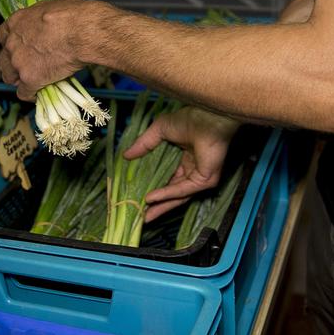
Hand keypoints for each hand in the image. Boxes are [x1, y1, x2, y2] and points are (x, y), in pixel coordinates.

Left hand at [0, 0, 99, 99]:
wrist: (81, 32)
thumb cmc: (73, 16)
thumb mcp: (51, 7)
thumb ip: (40, 19)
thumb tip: (46, 22)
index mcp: (16, 22)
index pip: (2, 36)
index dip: (11, 45)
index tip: (19, 48)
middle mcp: (12, 43)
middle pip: (3, 59)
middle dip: (12, 65)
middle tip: (25, 68)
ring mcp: (19, 62)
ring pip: (9, 77)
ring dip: (18, 81)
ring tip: (31, 82)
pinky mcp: (29, 79)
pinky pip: (24, 93)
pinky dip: (31, 95)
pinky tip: (38, 94)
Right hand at [124, 106, 240, 221]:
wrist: (207, 119)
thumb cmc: (189, 120)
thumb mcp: (159, 131)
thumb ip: (144, 145)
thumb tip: (126, 155)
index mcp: (186, 158)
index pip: (169, 177)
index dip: (154, 185)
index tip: (139, 192)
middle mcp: (194, 169)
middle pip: (173, 191)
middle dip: (157, 204)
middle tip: (141, 213)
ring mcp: (200, 177)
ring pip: (178, 195)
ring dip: (161, 205)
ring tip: (144, 215)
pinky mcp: (204, 181)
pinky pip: (182, 190)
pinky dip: (166, 195)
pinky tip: (151, 198)